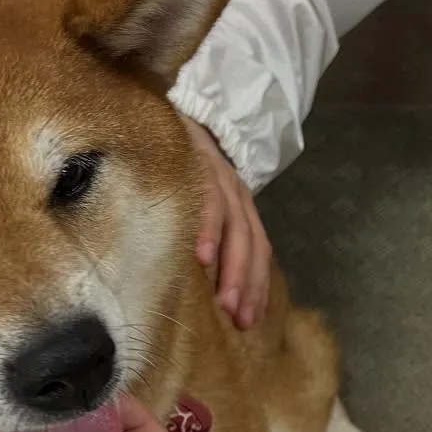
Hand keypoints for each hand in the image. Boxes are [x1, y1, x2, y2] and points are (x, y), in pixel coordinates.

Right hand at [181, 114, 271, 329]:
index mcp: (240, 207)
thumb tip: (202, 282)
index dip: (256, 285)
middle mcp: (237, 194)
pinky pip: (208, 201)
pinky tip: (201, 257)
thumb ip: (208, 233)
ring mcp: (221, 179)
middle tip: (239, 319)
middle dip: (246, 284)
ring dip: (231, 267)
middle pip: (251, 244)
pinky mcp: (200, 165)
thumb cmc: (180, 167)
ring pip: (235, 228)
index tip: (250, 320)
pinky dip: (207, 231)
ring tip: (223, 301)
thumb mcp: (201, 201)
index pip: (258, 250)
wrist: (173, 111)